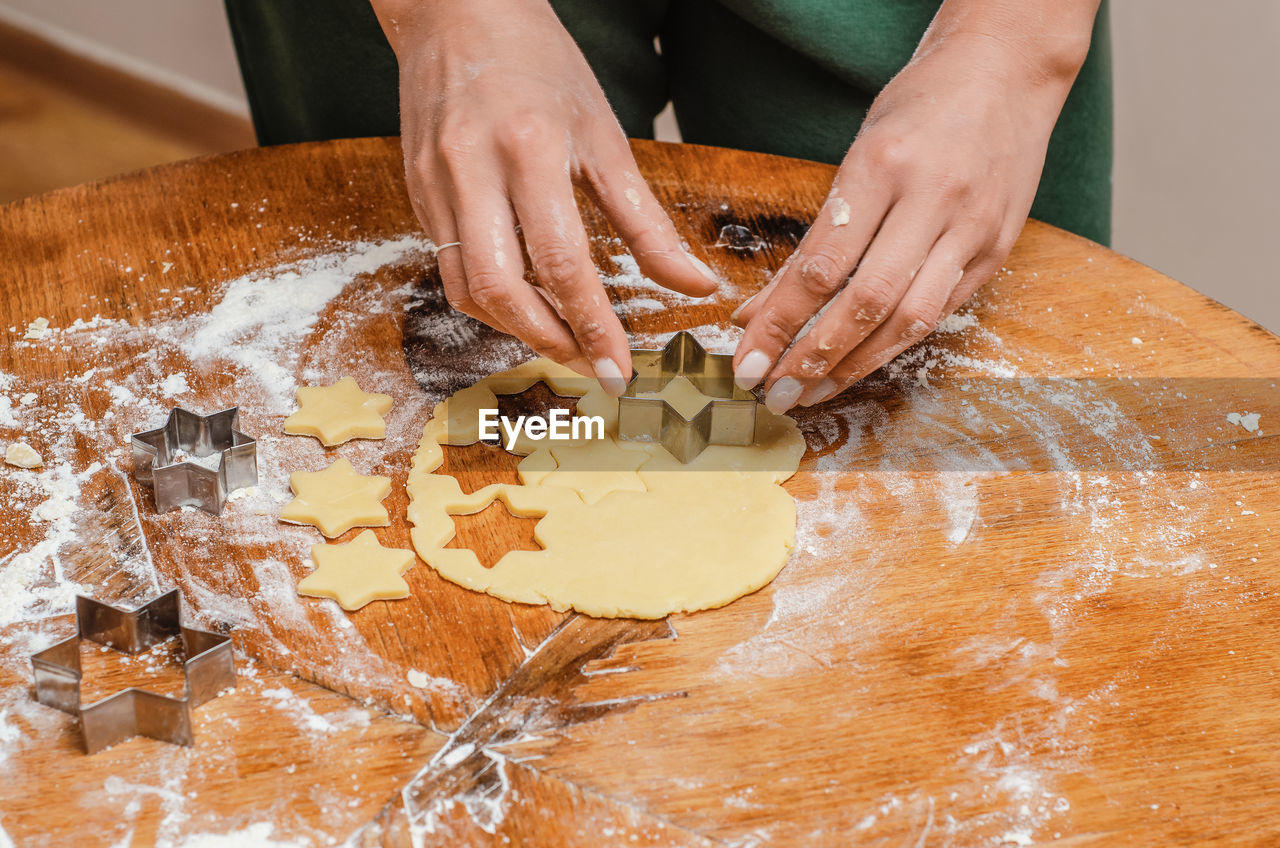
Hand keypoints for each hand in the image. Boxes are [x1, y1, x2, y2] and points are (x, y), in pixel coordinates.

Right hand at [373, 0, 718, 392]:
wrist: (458, 13)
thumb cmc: (541, 67)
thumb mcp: (604, 137)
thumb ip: (647, 221)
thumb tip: (695, 285)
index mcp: (531, 149)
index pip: (562, 262)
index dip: (593, 325)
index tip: (619, 369)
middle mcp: (473, 171)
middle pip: (501, 290)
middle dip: (550, 341)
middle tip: (590, 366)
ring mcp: (435, 185)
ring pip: (467, 289)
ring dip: (516, 329)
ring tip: (563, 340)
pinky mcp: (416, 194)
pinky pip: (448, 268)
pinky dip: (489, 301)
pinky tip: (525, 305)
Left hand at [732, 3, 1096, 411]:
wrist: (1008, 71)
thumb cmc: (919, 108)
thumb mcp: (858, 154)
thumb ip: (815, 236)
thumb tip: (758, 310)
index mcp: (883, 166)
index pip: (821, 265)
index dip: (779, 321)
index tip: (746, 358)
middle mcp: (932, 200)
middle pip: (864, 302)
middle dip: (810, 358)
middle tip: (771, 393)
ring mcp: (972, 229)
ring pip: (908, 320)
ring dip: (853, 367)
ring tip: (810, 394)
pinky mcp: (996, 250)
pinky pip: (940, 313)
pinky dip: (894, 346)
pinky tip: (859, 366)